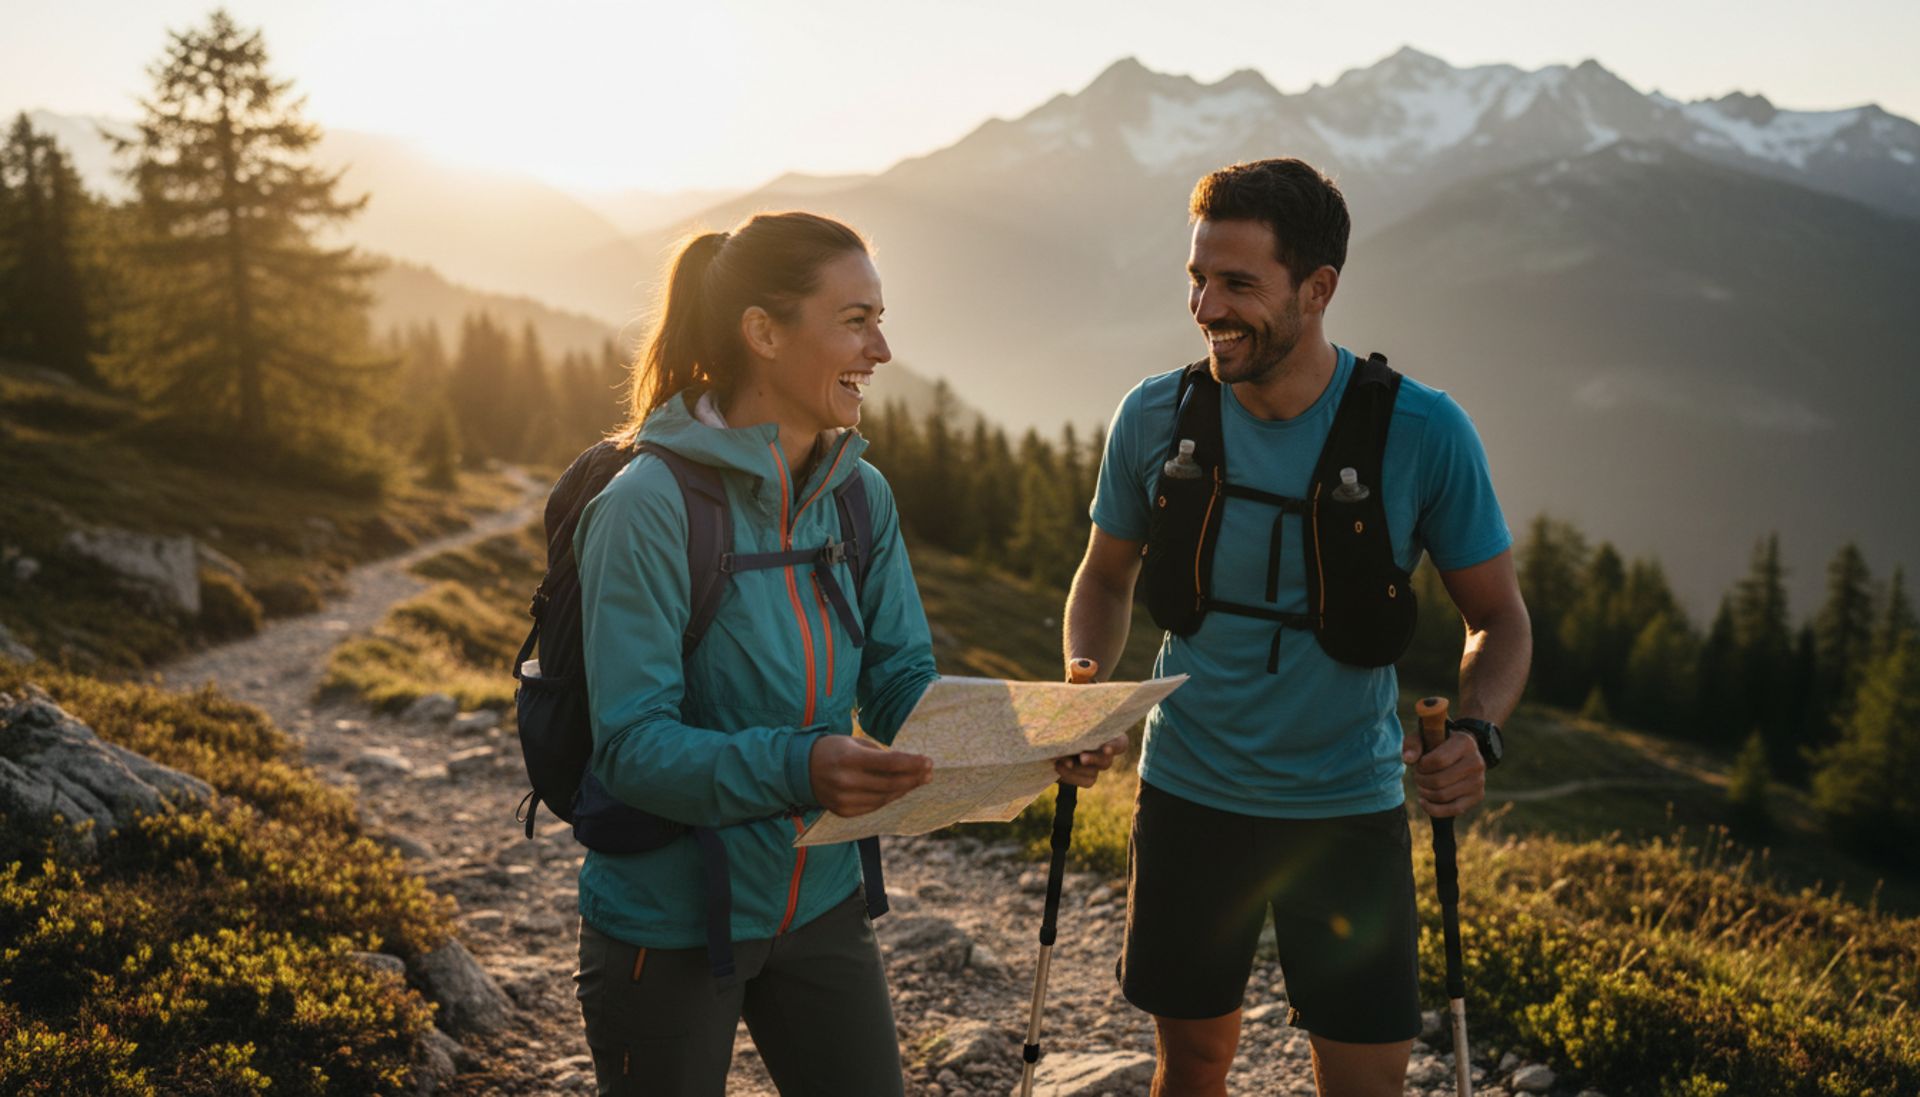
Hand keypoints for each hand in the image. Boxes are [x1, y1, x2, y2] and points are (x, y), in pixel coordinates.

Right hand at [810, 734, 931, 816]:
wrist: (800, 770)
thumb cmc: (833, 750)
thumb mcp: (854, 742)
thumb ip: (880, 754)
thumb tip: (909, 765)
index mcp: (850, 759)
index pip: (890, 763)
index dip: (912, 763)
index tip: (929, 761)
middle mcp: (847, 781)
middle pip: (891, 783)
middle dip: (914, 778)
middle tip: (929, 773)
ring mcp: (844, 800)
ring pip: (885, 797)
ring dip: (904, 789)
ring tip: (918, 781)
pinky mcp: (844, 812)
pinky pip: (874, 806)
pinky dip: (889, 798)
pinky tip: (900, 790)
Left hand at [1056, 658, 1129, 787]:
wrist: (1062, 713)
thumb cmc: (1076, 697)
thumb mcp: (1079, 683)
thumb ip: (1082, 673)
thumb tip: (1083, 665)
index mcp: (1111, 731)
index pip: (1120, 743)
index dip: (1115, 746)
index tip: (1104, 746)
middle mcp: (1103, 750)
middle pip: (1106, 762)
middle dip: (1094, 760)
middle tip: (1080, 756)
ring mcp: (1091, 762)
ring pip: (1093, 776)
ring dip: (1078, 772)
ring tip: (1062, 762)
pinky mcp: (1076, 771)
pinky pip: (1081, 781)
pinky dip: (1070, 777)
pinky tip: (1056, 766)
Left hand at [1401, 725, 1485, 817]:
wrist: (1460, 753)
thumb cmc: (1437, 744)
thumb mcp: (1424, 737)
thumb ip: (1413, 744)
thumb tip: (1407, 759)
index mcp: (1465, 742)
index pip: (1438, 761)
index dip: (1422, 766)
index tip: (1419, 765)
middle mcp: (1476, 761)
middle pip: (1439, 781)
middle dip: (1421, 781)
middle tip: (1417, 777)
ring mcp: (1479, 780)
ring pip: (1443, 796)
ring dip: (1425, 793)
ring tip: (1421, 786)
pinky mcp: (1478, 796)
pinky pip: (1454, 810)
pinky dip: (1434, 809)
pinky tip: (1424, 802)